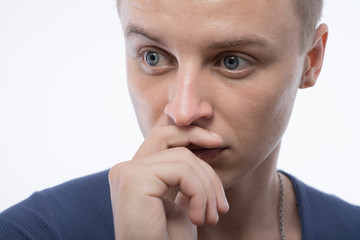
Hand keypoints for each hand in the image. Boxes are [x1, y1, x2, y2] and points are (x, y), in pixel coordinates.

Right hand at [108, 126, 228, 239]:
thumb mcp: (183, 201)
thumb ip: (186, 174)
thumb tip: (206, 145)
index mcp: (135, 172)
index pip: (165, 137)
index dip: (192, 134)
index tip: (218, 143)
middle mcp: (125, 168)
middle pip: (176, 143)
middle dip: (207, 169)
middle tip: (221, 205)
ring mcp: (127, 172)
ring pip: (183, 158)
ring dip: (207, 189)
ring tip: (210, 218)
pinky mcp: (134, 179)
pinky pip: (181, 171)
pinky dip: (199, 193)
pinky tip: (198, 219)